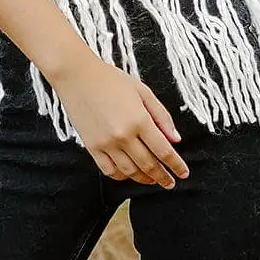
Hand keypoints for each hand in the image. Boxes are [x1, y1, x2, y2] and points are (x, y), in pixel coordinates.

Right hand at [53, 53, 188, 188]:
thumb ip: (162, 116)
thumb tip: (175, 139)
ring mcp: (106, 143)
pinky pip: (109, 170)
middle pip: (149, 165)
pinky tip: (129, 174)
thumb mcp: (143, 92)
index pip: (164, 151)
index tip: (183, 174)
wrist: (76, 76)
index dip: (176, 165)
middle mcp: (123, 135)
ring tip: (153, 180)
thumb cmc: (110, 80)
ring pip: (130, 172)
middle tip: (170, 183)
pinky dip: (121, 176)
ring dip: (144, 179)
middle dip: (163, 177)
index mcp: (139, 120)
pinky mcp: (91, 147)